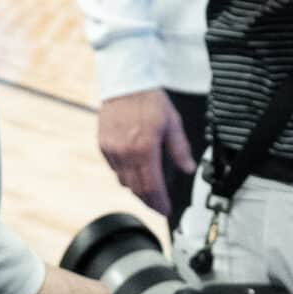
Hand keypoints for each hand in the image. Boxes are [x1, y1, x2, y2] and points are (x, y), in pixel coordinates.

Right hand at [95, 89, 190, 217]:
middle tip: (159, 205)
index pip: (152, 186)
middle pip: (137, 189)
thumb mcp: (172, 123)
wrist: (126, 83)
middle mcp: (126, 152)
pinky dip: (125, 175)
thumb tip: (188, 169)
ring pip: (124, 182)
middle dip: (149, 201)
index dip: (160, 203)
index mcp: (145, 148)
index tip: (165, 210)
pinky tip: (135, 171)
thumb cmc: (150, 100)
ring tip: (149, 190)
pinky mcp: (104, 146)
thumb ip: (180, 149)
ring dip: (137, 189)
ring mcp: (112, 150)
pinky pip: (115, 170)